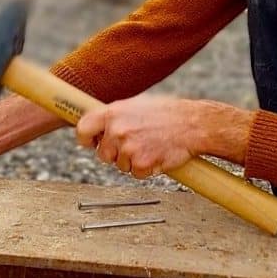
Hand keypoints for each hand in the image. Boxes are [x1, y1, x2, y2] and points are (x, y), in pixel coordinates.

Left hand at [75, 95, 196, 179]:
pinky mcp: (141, 164)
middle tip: (134, 144)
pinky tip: (157, 154)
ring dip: (133, 160)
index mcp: (113, 112)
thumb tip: (101, 125)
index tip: (91, 142)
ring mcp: (128, 149)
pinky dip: (146, 168)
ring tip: (151, 145)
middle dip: (115, 153)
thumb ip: (117, 116)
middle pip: (102, 154)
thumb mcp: (137, 104)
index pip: (82, 129)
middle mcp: (117, 130)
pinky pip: (136, 173)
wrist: (194, 124)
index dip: (85, 139)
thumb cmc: (169, 112)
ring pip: (120, 165)